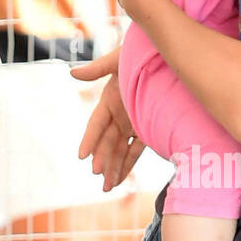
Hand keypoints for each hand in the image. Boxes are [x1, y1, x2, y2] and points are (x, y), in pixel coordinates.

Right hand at [71, 46, 144, 191]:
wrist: (169, 57)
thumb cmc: (143, 53)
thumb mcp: (120, 59)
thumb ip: (98, 68)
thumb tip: (72, 73)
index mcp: (109, 98)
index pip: (96, 124)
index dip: (89, 139)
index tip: (82, 156)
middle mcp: (118, 114)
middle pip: (107, 141)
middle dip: (102, 158)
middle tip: (98, 174)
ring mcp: (132, 123)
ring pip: (119, 150)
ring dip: (112, 168)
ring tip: (107, 188)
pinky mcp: (146, 130)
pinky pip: (135, 151)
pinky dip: (127, 165)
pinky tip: (120, 180)